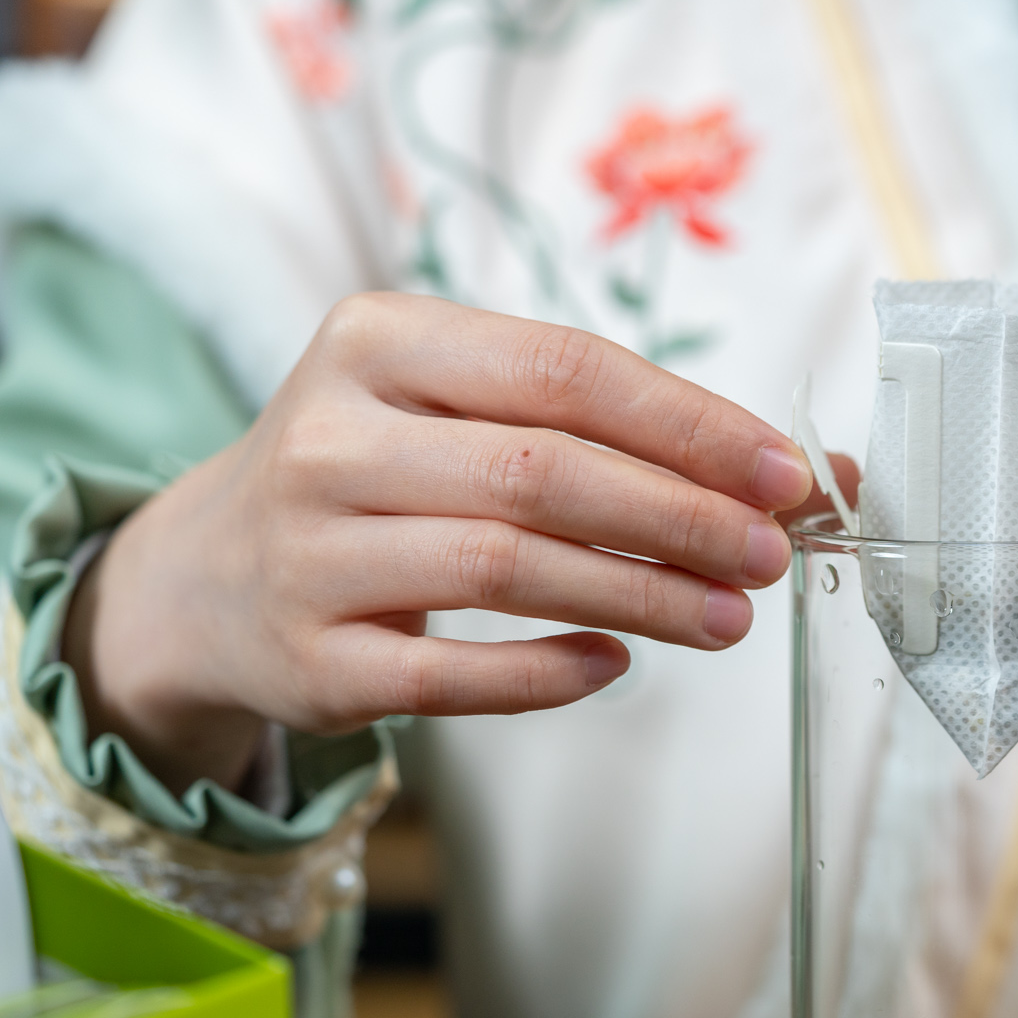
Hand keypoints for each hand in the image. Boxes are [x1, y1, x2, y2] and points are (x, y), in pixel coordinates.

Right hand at [65, 293, 813, 792]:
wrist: (207, 577)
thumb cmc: (381, 472)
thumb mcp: (464, 409)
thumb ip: (615, 429)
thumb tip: (809, 474)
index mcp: (379, 340)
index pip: (566, 370)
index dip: (691, 425)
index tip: (786, 473)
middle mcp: (331, 437)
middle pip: (546, 472)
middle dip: (682, 516)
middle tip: (768, 555)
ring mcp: (310, 553)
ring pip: (508, 569)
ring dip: (641, 595)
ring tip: (728, 617)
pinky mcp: (311, 662)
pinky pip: (455, 677)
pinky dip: (552, 671)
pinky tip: (619, 662)